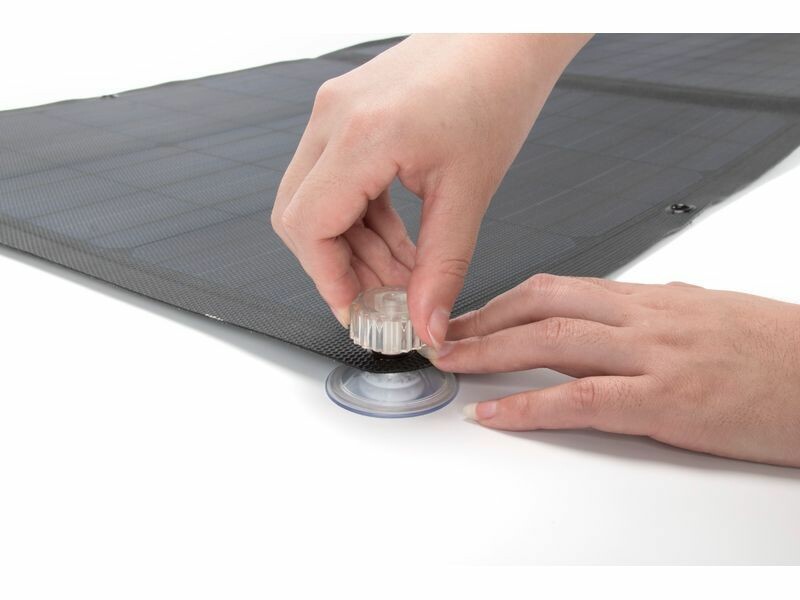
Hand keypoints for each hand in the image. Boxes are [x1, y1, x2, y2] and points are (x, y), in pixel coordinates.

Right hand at [271, 34, 589, 346]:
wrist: (505, 37)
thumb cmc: (496, 88)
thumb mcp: (469, 191)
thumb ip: (442, 267)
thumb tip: (425, 321)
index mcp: (362, 134)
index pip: (308, 227)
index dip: (327, 279)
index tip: (358, 310)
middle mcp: (335, 117)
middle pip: (300, 217)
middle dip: (339, 267)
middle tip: (383, 298)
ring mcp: (335, 111)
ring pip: (316, 201)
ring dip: (353, 246)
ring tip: (402, 272)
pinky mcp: (346, 112)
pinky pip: (334, 180)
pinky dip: (360, 218)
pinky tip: (397, 239)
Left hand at [419, 274, 799, 466]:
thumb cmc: (778, 351)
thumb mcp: (705, 317)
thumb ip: (651, 318)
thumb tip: (611, 320)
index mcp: (652, 299)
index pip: (559, 289)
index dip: (505, 301)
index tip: (472, 314)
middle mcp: (645, 318)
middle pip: (542, 305)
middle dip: (483, 320)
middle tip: (443, 335)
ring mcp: (654, 355)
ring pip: (551, 342)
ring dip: (490, 351)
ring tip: (450, 364)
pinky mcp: (667, 400)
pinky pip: (582, 399)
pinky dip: (530, 405)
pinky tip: (497, 413)